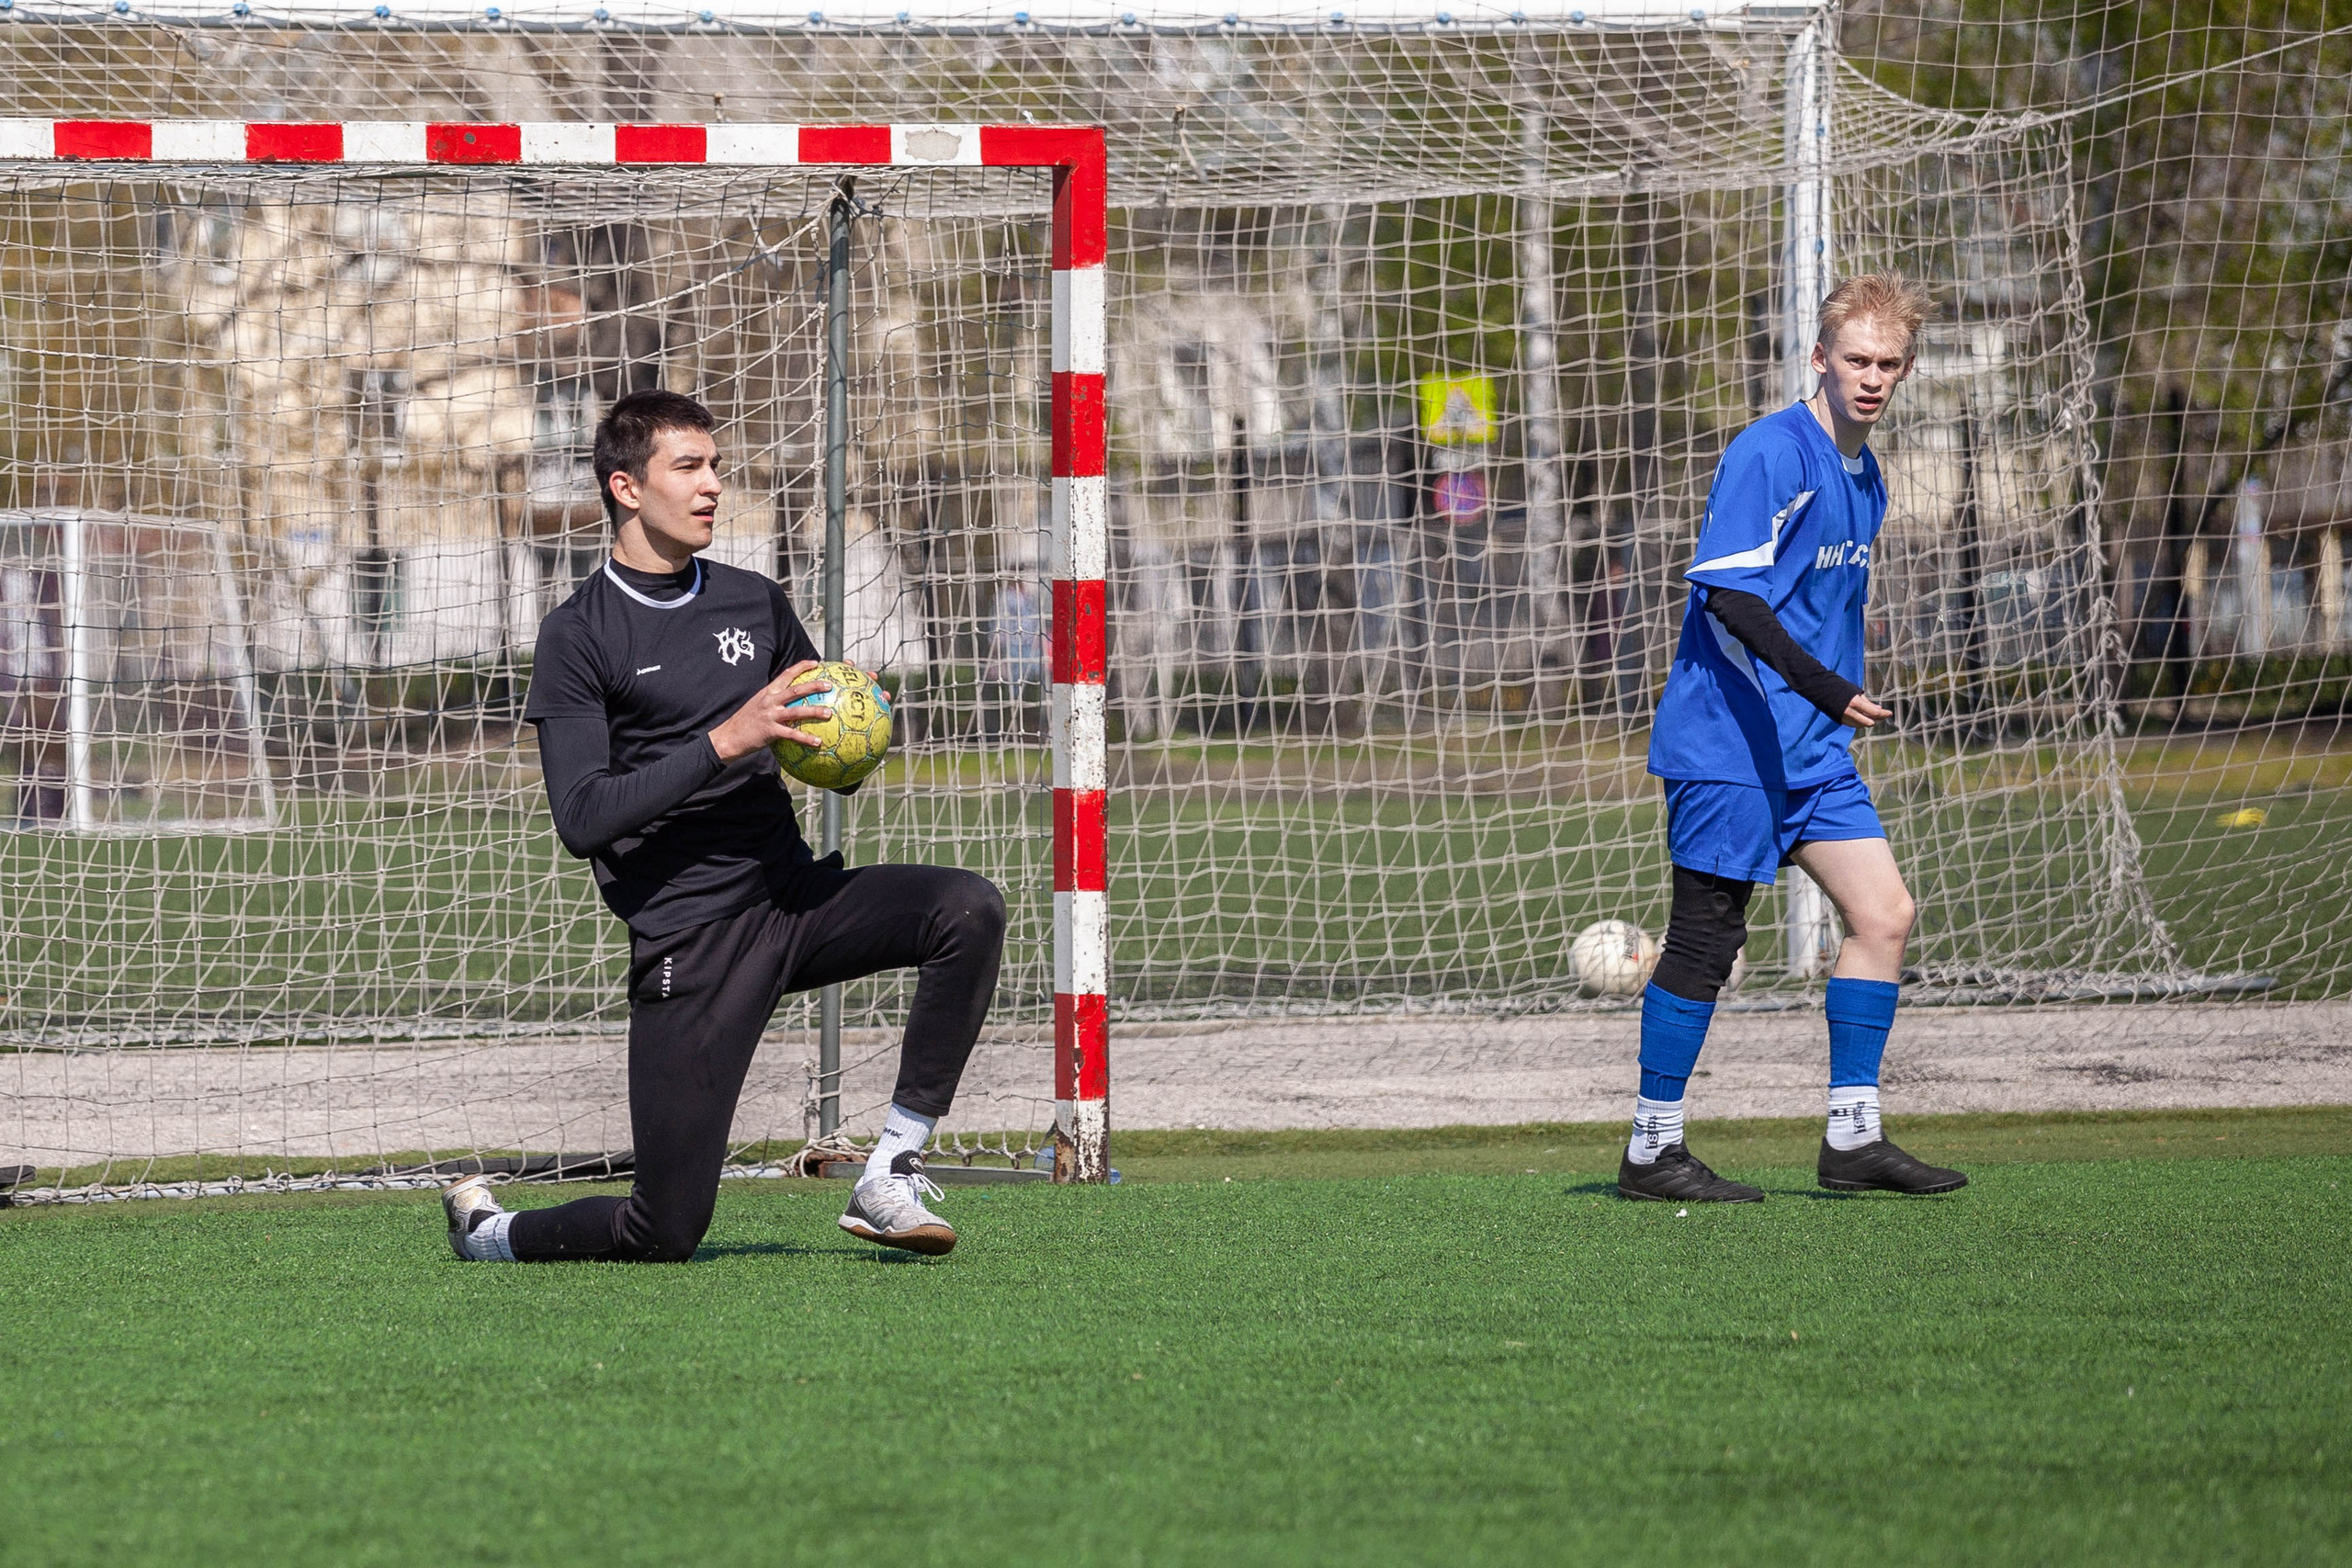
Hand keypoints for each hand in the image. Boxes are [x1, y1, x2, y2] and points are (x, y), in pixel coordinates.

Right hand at [708, 660, 834, 760]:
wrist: (729, 736)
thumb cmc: (746, 722)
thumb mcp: (758, 704)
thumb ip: (773, 700)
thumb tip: (792, 700)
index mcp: (768, 692)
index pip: (786, 674)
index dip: (802, 667)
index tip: (816, 663)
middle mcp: (769, 701)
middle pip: (795, 690)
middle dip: (814, 686)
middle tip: (829, 685)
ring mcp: (770, 715)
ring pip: (796, 711)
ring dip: (814, 711)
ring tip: (829, 713)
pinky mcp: (770, 731)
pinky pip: (792, 735)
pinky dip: (806, 738)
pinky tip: (818, 742)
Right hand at [1842, 692, 1891, 729]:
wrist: (1823, 690)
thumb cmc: (1841, 688)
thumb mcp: (1856, 693)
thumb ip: (1868, 702)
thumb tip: (1879, 708)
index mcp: (1855, 703)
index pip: (1874, 712)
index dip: (1883, 714)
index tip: (1889, 713)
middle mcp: (1850, 712)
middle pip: (1869, 722)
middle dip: (1877, 720)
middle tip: (1883, 716)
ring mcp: (1845, 717)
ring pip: (1862, 725)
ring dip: (1869, 722)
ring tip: (1874, 717)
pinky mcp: (1840, 720)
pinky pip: (1854, 725)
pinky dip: (1861, 723)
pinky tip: (1864, 718)